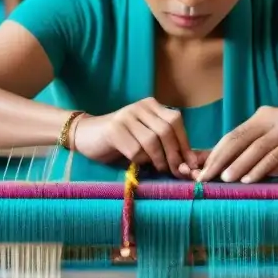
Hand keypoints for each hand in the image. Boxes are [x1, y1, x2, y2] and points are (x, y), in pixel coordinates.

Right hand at [72, 98, 198, 177]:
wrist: (87, 135)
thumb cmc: (121, 140)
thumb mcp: (146, 137)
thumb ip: (166, 145)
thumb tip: (190, 165)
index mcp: (151, 105)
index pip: (175, 121)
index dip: (185, 143)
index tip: (190, 164)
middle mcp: (139, 107)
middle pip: (166, 130)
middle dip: (174, 154)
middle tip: (176, 171)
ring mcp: (126, 117)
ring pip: (152, 141)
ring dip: (159, 160)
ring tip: (159, 169)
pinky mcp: (114, 130)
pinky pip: (135, 150)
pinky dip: (141, 161)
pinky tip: (138, 163)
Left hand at [195, 103, 277, 183]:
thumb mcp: (272, 128)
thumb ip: (252, 141)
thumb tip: (224, 161)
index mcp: (262, 116)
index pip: (234, 135)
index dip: (217, 152)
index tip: (203, 168)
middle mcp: (273, 121)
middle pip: (242, 141)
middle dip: (223, 159)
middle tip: (208, 176)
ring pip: (260, 150)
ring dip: (242, 165)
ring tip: (227, 179)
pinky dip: (264, 169)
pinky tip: (253, 179)